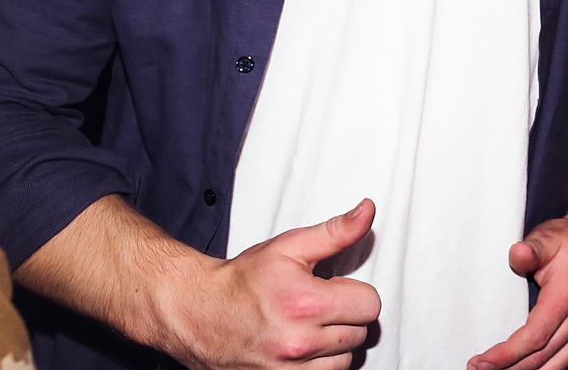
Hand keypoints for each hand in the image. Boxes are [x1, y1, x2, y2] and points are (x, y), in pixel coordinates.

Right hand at [156, 199, 380, 369]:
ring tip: (312, 326)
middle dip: (346, 316)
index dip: (356, 292)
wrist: (197, 313)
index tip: (336, 288)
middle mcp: (299, 342)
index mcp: (306, 303)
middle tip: (320, 305)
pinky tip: (304, 346)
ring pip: (345, 360)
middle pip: (360, 333)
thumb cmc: (242, 281)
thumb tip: (367, 212)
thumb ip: (335, 231)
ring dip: (336, 344)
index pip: (370, 304)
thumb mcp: (289, 246)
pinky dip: (319, 363)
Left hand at [468, 214, 567, 369]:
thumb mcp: (548, 237)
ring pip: (555, 366)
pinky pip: (567, 365)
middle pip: (542, 357)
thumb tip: (518, 253)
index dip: (507, 354)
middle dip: (508, 368)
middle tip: (477, 368)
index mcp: (567, 295)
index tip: (482, 361)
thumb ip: (532, 248)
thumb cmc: (567, 241)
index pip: (534, 336)